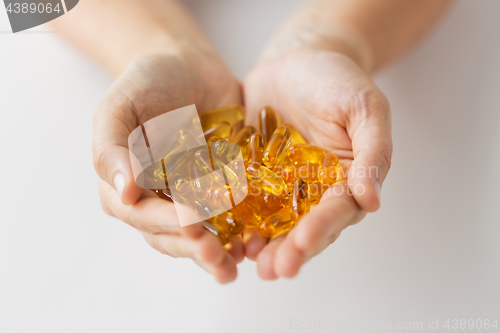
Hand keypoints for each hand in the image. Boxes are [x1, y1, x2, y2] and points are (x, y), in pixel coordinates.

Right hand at [93, 46, 243, 282]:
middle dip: (194, 248)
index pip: (140, 214)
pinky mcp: (220, 189)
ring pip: (200, 235)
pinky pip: (230, 217)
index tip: (192, 224)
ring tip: (238, 263)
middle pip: (171, 234)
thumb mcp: (120, 106)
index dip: (164, 222)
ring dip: (218, 253)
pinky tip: (256, 241)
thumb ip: (111, 147)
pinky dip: (242, 232)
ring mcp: (189, 198)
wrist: (187, 66)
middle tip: (218, 257)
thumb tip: (123, 194)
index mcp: (126, 185)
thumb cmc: (147, 82)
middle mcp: (156, 199)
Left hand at [243, 47, 392, 278]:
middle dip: (291, 250)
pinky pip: (245, 200)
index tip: (304, 242)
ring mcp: (282, 186)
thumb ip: (372, 152)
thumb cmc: (337, 80)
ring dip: (264, 244)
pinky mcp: (253, 175)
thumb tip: (373, 201)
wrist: (297, 59)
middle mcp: (314, 191)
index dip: (322, 228)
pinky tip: (227, 232)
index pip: (337, 212)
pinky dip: (237, 218)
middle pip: (305, 227)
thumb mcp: (364, 108)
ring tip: (250, 261)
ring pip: (274, 222)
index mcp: (346, 180)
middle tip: (275, 270)